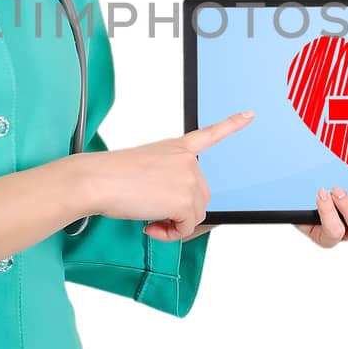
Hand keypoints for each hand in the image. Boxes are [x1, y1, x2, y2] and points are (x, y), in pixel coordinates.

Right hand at [76, 110, 255, 243]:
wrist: (97, 179)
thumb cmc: (111, 174)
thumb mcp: (145, 166)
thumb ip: (167, 179)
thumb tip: (174, 209)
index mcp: (176, 147)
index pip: (210, 134)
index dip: (232, 125)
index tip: (250, 114)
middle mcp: (187, 161)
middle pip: (200, 195)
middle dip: (180, 210)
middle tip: (154, 215)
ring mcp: (188, 179)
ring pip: (194, 214)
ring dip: (174, 224)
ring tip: (150, 220)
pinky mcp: (184, 200)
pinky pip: (186, 227)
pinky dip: (171, 233)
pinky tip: (151, 226)